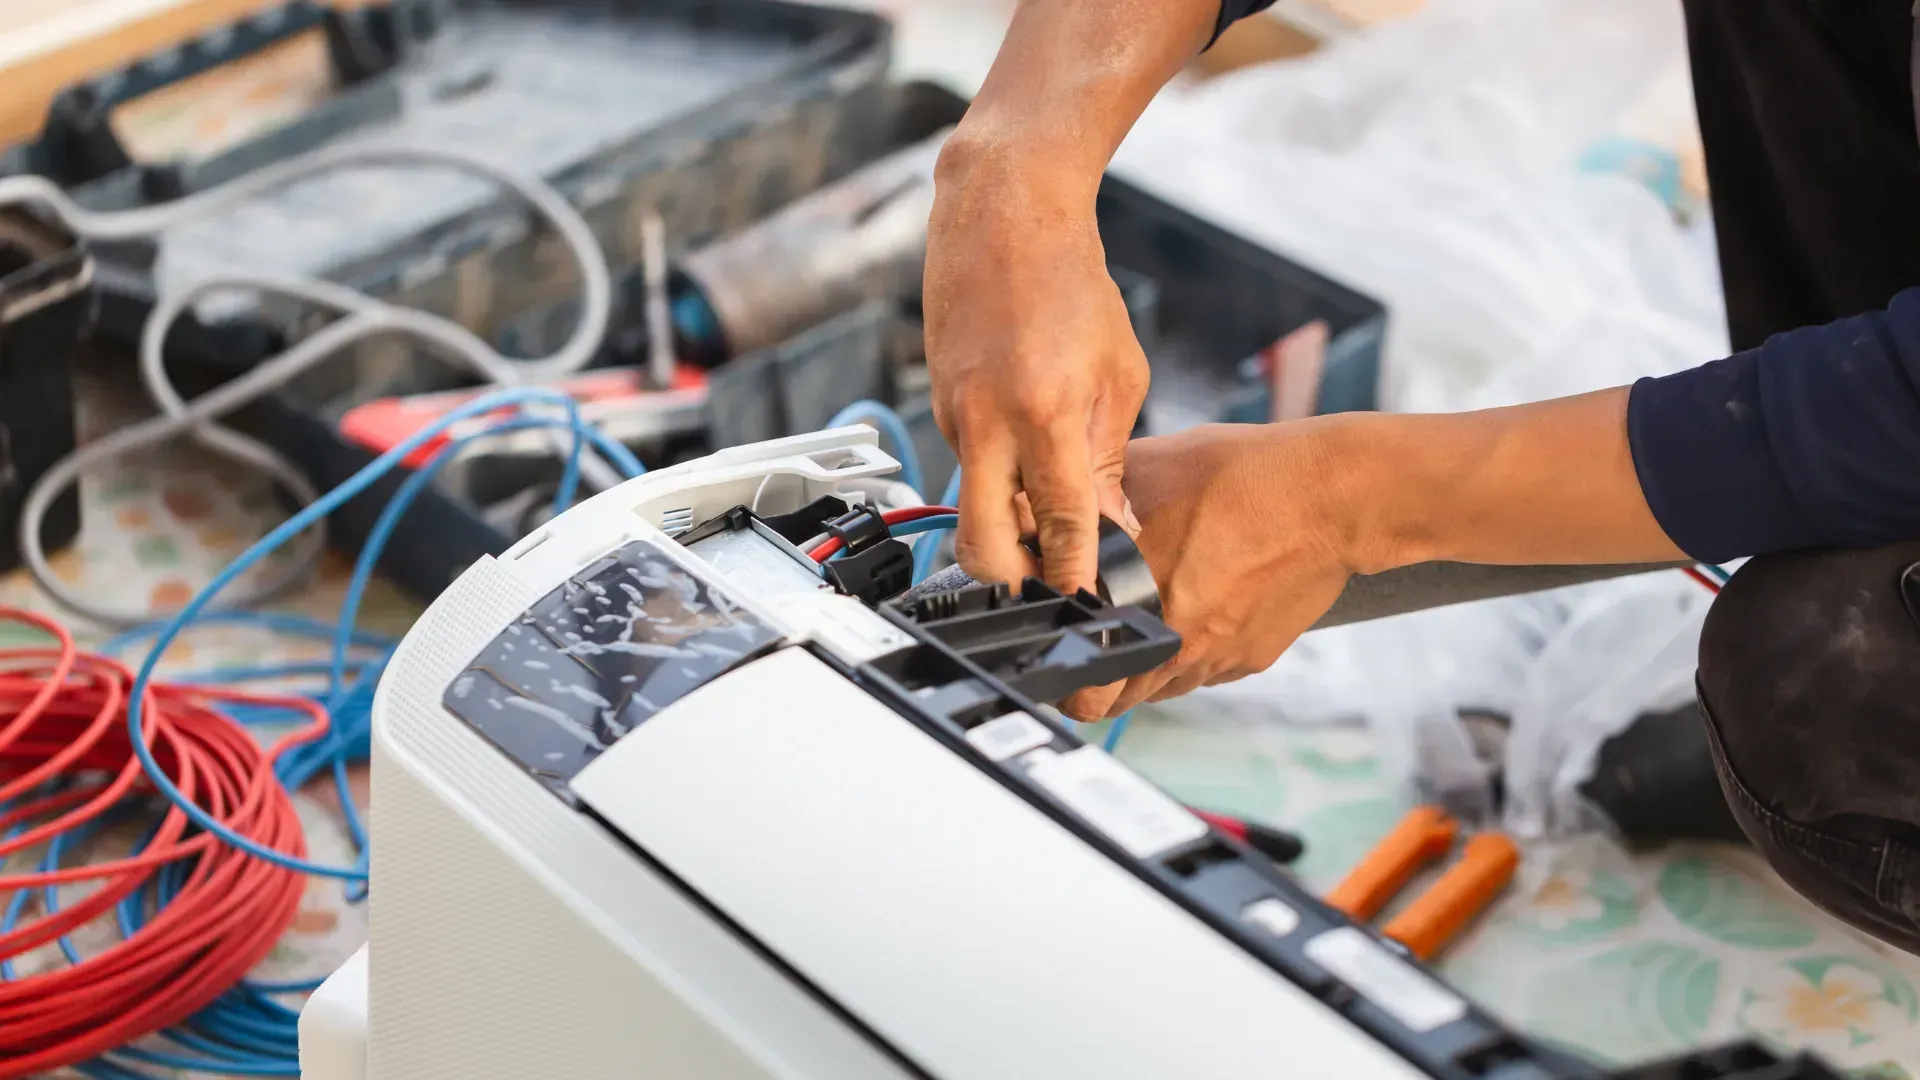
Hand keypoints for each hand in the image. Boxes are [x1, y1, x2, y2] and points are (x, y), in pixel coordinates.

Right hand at [923, 139, 1148, 594]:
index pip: (1059, 522)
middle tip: (1049, 590)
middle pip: (981, 545)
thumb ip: (1110, 458)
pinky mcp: (938, 408)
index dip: (1074, 575)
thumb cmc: (1069, 283)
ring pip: (972, 507)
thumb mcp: (1119, 373)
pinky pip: (967, 467)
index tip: (1088, 607)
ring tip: (1052, 523)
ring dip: (1007, 527)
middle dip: (1012, 583)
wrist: (1001, 215)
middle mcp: (986, 423)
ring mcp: (952, 417)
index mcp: (1043, 412)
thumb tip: (1112, 526)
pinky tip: (1028, 461)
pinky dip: (998, 480)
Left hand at [1061, 422, 1361, 719]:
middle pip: (1116, 699)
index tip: (1061, 653)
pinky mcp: (1249, 659)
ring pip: (1160, 689)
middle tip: (1093, 646)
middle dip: (1098, 680)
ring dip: (1143, 669)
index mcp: (1136, 602)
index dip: (1064, 669)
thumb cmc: (1244, 478)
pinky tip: (1194, 611)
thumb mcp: (1148, 469)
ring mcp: (1215, 658)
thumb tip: (1048, 503)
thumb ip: (1092, 498)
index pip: (1081, 678)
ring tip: (1144, 623)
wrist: (1330, 497)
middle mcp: (1174, 643)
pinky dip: (1190, 654)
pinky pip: (1204, 672)